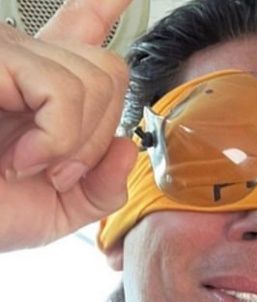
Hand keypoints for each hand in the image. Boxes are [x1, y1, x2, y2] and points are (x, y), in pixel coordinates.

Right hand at [0, 0, 137, 251]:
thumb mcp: (60, 208)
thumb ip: (102, 186)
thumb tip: (127, 148)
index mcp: (41, 90)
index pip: (80, 28)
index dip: (101, 6)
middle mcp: (22, 62)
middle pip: (110, 70)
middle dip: (98, 136)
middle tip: (56, 172)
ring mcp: (5, 55)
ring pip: (95, 80)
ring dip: (74, 145)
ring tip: (28, 166)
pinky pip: (62, 90)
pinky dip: (56, 139)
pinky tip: (21, 159)